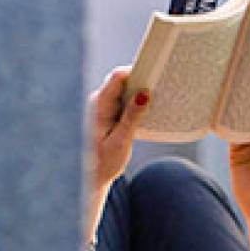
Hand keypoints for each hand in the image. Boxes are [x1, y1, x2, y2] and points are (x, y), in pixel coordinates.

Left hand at [88, 66, 148, 191]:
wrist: (91, 178)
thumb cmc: (103, 163)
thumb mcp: (121, 141)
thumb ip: (132, 117)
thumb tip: (144, 94)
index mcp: (98, 106)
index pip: (117, 77)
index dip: (137, 72)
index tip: (155, 76)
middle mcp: (97, 102)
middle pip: (121, 81)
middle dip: (140, 83)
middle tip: (158, 92)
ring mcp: (101, 106)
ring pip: (123, 90)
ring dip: (138, 95)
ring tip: (153, 104)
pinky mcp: (106, 112)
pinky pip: (122, 99)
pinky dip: (133, 103)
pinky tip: (143, 113)